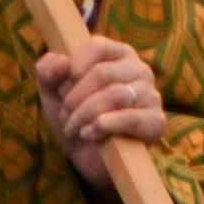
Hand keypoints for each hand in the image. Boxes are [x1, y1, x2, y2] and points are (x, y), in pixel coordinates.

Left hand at [34, 36, 165, 176]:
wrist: (88, 157)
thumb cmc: (74, 116)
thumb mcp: (52, 92)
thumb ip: (47, 71)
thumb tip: (60, 61)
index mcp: (117, 54)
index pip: (96, 46)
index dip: (73, 68)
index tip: (61, 89)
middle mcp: (139, 69)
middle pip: (102, 73)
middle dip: (75, 98)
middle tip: (66, 117)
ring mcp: (151, 94)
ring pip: (115, 94)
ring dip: (85, 114)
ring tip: (74, 129)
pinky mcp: (156, 122)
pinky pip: (132, 118)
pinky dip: (105, 126)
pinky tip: (90, 133)